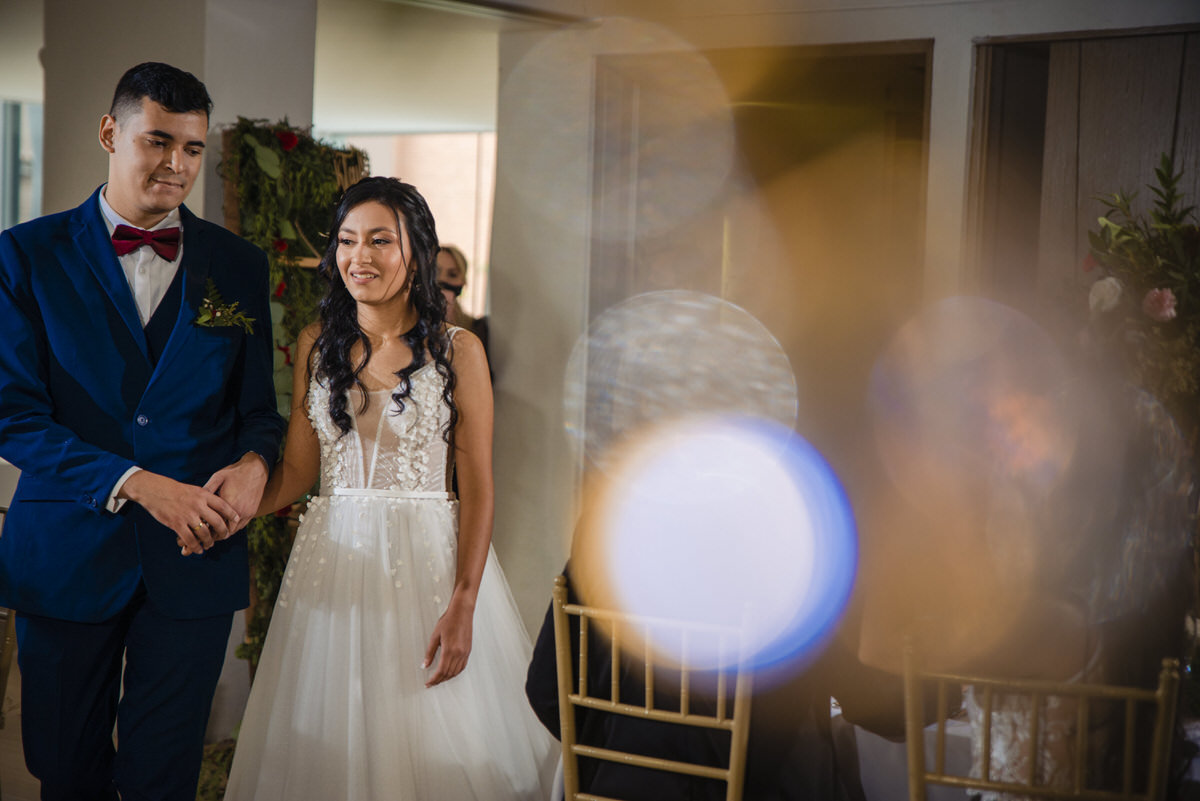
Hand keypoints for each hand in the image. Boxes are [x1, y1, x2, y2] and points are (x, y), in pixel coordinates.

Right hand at [119, 470, 237, 555]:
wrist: (153, 490)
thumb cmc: (174, 490)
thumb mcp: (193, 490)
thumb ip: (205, 498)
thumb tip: (216, 508)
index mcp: (203, 495)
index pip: (223, 505)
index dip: (232, 514)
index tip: (237, 520)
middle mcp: (198, 505)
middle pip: (217, 521)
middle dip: (223, 531)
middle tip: (225, 536)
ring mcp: (187, 515)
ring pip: (204, 533)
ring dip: (209, 541)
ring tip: (210, 544)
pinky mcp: (176, 523)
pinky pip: (190, 539)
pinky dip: (195, 547)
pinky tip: (198, 549)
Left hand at [203, 452, 269, 538]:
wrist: (256, 470)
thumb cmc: (235, 472)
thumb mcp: (218, 477)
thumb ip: (207, 489)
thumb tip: (195, 500)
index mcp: (228, 504)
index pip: (214, 525)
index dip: (204, 530)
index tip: (197, 530)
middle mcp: (238, 512)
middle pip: (223, 532)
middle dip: (212, 535)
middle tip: (202, 534)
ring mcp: (247, 514)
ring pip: (233, 531)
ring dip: (223, 532)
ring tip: (212, 531)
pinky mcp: (252, 513)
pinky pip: (241, 526)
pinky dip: (232, 528)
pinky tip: (225, 524)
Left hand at [423, 595, 474, 686]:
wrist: (462, 612)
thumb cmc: (449, 621)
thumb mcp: (435, 636)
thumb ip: (429, 652)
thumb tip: (425, 665)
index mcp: (449, 650)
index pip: (441, 671)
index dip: (434, 679)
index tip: (428, 683)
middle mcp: (459, 653)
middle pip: (448, 673)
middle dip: (439, 680)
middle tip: (432, 683)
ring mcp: (465, 652)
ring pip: (456, 671)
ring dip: (447, 677)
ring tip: (440, 679)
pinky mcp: (468, 650)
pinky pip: (462, 666)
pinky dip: (456, 672)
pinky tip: (451, 672)